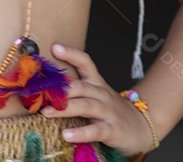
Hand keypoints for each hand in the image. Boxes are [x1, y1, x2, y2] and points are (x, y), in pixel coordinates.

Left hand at [41, 43, 155, 156]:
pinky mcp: (113, 130)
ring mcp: (108, 112)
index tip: (54, 48)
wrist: (142, 127)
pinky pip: (96, 130)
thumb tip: (45, 87)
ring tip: (46, 113)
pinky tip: (67, 135)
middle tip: (39, 93)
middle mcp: (102, 94)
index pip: (86, 63)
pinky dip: (81, 132)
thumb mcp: (96, 96)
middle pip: (81, 86)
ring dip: (65, 109)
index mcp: (97, 83)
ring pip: (86, 106)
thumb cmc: (111, 111)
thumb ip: (76, 90)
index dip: (71, 54)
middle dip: (60, 89)